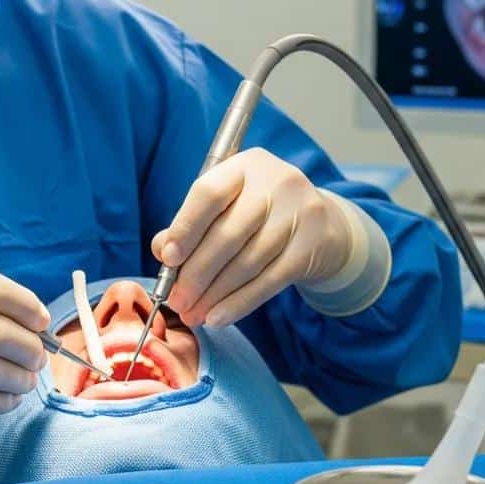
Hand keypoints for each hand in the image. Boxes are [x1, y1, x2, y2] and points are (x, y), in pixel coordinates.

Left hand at [151, 148, 352, 327]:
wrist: (322, 225)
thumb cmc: (260, 215)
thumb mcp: (227, 207)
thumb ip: (192, 224)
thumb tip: (162, 249)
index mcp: (245, 166)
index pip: (208, 193)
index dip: (185, 228)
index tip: (167, 259)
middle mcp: (275, 183)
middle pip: (228, 234)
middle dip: (196, 274)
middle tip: (177, 301)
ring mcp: (298, 213)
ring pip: (248, 262)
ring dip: (215, 295)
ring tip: (194, 314)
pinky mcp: (312, 245)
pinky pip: (270, 281)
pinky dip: (240, 303)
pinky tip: (219, 317)